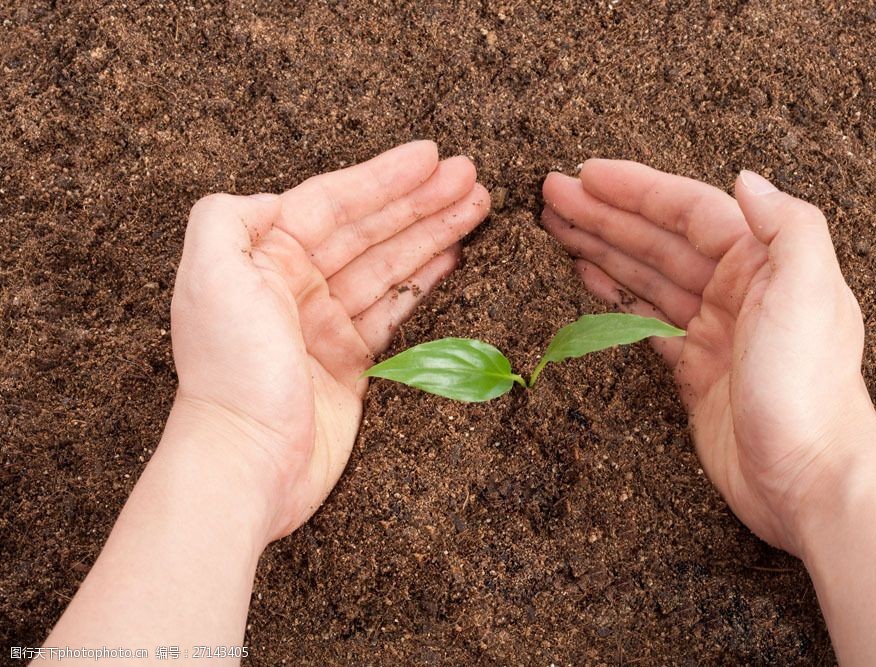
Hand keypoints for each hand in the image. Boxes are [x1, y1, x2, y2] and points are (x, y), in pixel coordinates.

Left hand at [169, 141, 489, 541]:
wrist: (248, 462)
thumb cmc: (232, 371)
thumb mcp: (210, 277)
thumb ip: (227, 219)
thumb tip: (273, 198)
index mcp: (266, 259)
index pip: (333, 203)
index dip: (383, 177)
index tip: (430, 155)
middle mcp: (297, 287)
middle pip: (370, 229)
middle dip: (420, 200)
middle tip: (471, 176)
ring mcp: (327, 326)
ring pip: (390, 265)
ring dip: (433, 234)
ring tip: (477, 206)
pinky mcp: (353, 364)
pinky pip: (396, 312)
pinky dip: (425, 283)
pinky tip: (455, 260)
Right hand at [541, 163, 875, 553]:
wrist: (808, 478)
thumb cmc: (808, 386)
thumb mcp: (809, 292)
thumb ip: (788, 226)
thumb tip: (747, 178)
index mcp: (763, 263)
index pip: (689, 211)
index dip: (636, 190)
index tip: (586, 176)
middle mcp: (738, 290)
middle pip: (659, 239)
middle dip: (605, 214)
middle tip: (552, 195)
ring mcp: (713, 331)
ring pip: (647, 277)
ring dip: (603, 249)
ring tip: (557, 229)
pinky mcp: (695, 371)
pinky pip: (644, 322)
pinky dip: (615, 298)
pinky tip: (588, 279)